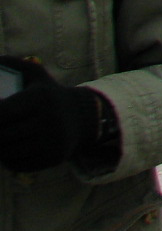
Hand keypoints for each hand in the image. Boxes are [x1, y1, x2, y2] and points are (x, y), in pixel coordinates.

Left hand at [0, 56, 101, 172]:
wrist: (84, 115)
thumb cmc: (49, 96)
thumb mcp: (37, 76)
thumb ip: (14, 65)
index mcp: (41, 97)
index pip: (1, 113)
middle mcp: (49, 119)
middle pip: (1, 135)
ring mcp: (53, 140)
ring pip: (7, 152)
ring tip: (3, 139)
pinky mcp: (54, 157)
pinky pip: (17, 164)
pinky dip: (8, 160)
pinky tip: (9, 150)